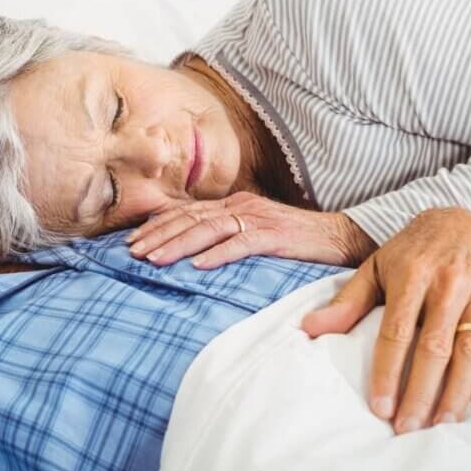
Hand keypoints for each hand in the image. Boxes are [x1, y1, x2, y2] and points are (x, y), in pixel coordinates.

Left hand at [125, 191, 376, 268]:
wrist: (340, 237)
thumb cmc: (295, 240)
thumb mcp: (255, 233)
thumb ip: (227, 237)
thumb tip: (193, 254)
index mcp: (233, 204)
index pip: (186, 212)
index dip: (157, 225)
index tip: (131, 241)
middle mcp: (241, 206)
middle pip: (190, 218)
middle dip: (158, 236)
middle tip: (131, 253)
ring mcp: (258, 219)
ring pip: (208, 229)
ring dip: (179, 245)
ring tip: (155, 260)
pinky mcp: (275, 235)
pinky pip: (242, 243)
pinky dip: (219, 254)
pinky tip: (199, 266)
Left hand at [301, 207, 470, 432]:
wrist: (464, 220)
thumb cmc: (411, 252)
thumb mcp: (375, 267)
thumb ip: (347, 302)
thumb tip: (309, 329)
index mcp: (411, 275)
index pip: (396, 332)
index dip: (387, 372)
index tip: (380, 406)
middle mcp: (448, 284)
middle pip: (434, 348)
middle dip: (420, 392)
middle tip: (407, 427)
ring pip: (469, 350)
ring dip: (456, 391)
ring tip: (441, 423)